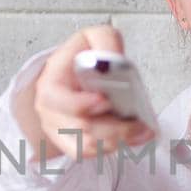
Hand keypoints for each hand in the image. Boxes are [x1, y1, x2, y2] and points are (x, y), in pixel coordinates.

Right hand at [29, 24, 154, 161]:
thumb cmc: (85, 57)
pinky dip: (115, 148)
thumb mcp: (95, 37)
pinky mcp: (71, 143)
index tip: (105, 101)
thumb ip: (106, 42)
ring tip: (141, 129)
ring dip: (117, 140)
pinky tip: (133, 137)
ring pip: (87, 146)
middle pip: (78, 128)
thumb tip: (113, 60)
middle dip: (112, 128)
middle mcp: (50, 109)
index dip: (82, 104)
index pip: (57, 99)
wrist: (78, 73)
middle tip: (139, 122)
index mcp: (51, 81)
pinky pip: (91, 154)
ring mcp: (58, 129)